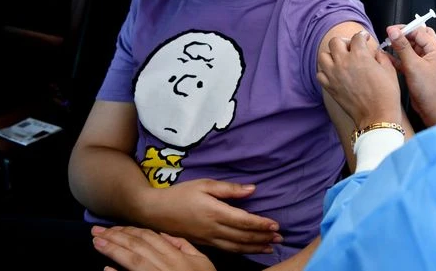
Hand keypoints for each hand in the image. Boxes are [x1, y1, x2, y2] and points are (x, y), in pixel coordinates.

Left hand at [92, 225, 216, 270]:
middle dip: (116, 236)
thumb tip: (164, 234)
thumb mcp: (202, 262)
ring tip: (97, 242)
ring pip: (133, 260)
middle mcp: (166, 264)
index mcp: (177, 255)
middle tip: (96, 230)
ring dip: (113, 250)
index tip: (114, 226)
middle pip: (138, 246)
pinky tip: (106, 270)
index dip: (131, 230)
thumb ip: (185, 246)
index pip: (150, 237)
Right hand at [143, 179, 281, 253]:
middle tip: (281, 238)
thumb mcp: (205, 184)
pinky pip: (227, 250)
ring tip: (272, 247)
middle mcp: (213, 228)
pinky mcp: (204, 244)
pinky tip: (252, 250)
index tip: (276, 225)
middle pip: (243, 237)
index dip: (261, 224)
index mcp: (215, 212)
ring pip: (237, 247)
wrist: (154, 211)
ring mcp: (208, 239)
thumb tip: (253, 189)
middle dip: (263, 238)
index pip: (244, 221)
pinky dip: (242, 251)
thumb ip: (229, 189)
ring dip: (256, 247)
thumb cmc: (181, 194)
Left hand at [317, 30, 403, 127]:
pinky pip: (320, 74)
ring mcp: (334, 75)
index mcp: (360, 55)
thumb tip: (376, 52)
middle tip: (351, 48)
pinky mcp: (330, 87)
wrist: (377, 116)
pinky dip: (325, 72)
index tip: (364, 38)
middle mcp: (344, 62)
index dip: (362, 36)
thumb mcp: (390, 70)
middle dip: (345, 42)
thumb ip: (381, 56)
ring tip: (340, 60)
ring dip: (332, 55)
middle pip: (336, 42)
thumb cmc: (386, 95)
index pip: (356, 37)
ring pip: (323, 56)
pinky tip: (334, 74)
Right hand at [386, 25, 435, 126]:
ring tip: (388, 46)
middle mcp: (434, 54)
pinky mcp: (420, 70)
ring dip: (400, 46)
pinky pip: (409, 58)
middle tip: (390, 37)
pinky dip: (400, 57)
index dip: (404, 29)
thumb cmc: (428, 91)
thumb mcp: (412, 66)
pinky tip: (389, 57)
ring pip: (412, 47)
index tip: (390, 30)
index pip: (419, 31)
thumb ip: (402, 47)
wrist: (432, 109)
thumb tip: (394, 31)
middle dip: (403, 35)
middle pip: (417, 37)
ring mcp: (427, 62)